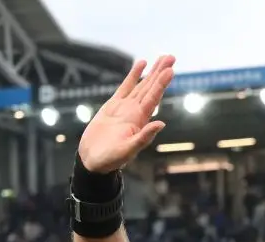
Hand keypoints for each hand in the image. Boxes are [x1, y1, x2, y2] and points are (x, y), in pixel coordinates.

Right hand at [78, 55, 175, 172]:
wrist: (93, 160)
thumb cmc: (111, 159)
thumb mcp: (128, 150)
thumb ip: (144, 137)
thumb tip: (161, 124)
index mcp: (140, 121)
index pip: (153, 98)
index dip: (161, 84)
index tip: (170, 70)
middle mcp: (135, 112)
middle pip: (151, 88)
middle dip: (161, 73)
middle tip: (171, 57)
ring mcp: (125, 108)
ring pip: (141, 85)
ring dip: (152, 72)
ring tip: (162, 58)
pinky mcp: (112, 106)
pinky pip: (125, 87)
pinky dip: (133, 76)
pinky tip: (141, 65)